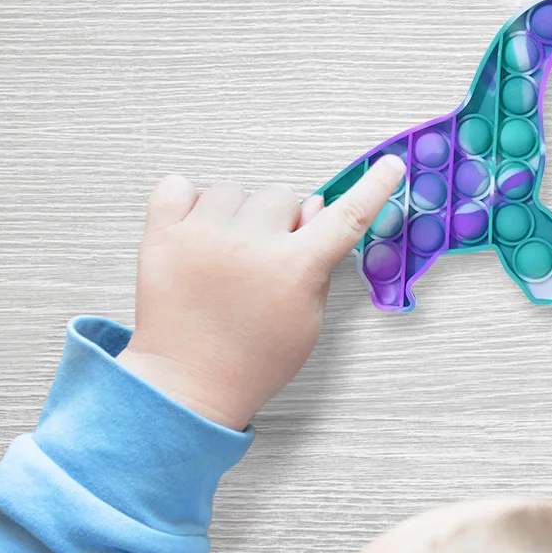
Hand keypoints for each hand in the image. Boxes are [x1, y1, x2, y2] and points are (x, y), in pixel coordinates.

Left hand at [116, 156, 406, 429]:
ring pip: (233, 190)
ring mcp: (203, 237)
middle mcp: (250, 245)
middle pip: (281, 195)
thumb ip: (319, 264)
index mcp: (294, 269)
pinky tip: (196, 231)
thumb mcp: (306, 321)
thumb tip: (317, 211)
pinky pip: (178, 186)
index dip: (373, 188)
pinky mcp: (163, 236)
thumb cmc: (251, 360)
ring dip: (236, 213)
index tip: (388, 167)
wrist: (187, 385)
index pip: (347, 216)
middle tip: (264, 257)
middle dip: (280, 220)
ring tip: (226, 254)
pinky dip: (187, 201)